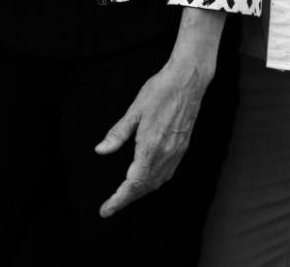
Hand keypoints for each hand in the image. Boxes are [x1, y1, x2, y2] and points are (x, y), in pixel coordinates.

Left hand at [95, 51, 212, 217]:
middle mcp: (165, 153)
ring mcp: (176, 151)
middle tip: (111, 205)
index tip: (106, 209)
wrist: (188, 79)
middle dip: (127, 199)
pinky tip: (147, 178)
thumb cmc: (161, 90)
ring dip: (141, 191)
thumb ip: (118, 133)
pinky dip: (154, 181)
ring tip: (126, 194)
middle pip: (145, 187)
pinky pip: (167, 172)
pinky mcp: (182, 146)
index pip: (133, 183)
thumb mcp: (135, 110)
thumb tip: (101, 150)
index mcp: (150, 146)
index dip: (119, 199)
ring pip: (157, 182)